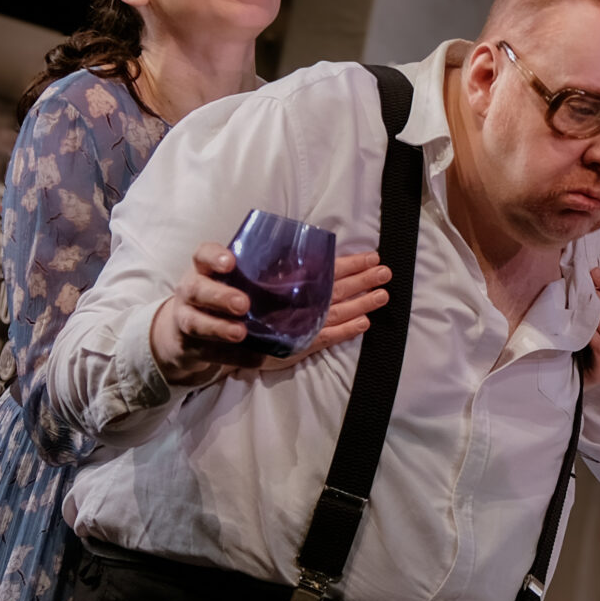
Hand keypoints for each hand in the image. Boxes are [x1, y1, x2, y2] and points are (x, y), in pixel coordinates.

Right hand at [149, 243, 262, 384]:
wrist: (185, 334)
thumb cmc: (222, 299)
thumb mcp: (237, 283)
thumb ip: (271, 282)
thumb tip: (323, 288)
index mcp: (205, 270)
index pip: (203, 255)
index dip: (214, 257)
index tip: (230, 262)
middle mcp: (191, 292)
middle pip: (196, 289)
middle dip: (219, 297)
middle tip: (243, 304)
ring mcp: (187, 320)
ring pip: (196, 323)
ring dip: (220, 328)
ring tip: (240, 333)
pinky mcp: (191, 348)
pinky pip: (211, 353)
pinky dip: (233, 356)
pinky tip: (254, 357)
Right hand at [246, 253, 388, 374]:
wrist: (213, 336)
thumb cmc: (238, 301)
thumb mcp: (258, 279)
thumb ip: (283, 271)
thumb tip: (312, 256)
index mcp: (288, 281)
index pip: (326, 269)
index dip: (351, 264)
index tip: (373, 258)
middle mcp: (296, 301)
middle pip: (336, 289)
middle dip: (362, 280)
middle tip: (386, 272)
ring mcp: (300, 324)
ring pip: (337, 312)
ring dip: (362, 303)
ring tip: (382, 295)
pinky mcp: (299, 344)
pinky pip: (328, 337)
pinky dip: (348, 330)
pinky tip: (365, 323)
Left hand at [581, 266, 599, 389]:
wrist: (573, 380)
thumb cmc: (582, 347)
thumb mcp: (592, 323)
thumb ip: (595, 305)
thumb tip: (585, 276)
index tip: (593, 271)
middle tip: (584, 287)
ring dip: (598, 317)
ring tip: (582, 306)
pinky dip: (593, 337)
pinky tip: (582, 329)